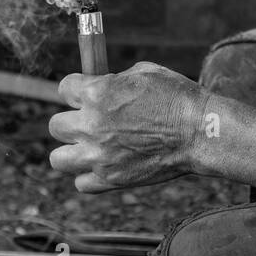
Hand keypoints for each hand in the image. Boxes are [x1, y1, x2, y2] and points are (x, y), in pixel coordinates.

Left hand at [48, 63, 207, 192]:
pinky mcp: (110, 179)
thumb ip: (114, 80)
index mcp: (97, 93)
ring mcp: (99, 155)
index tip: (87, 93)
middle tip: (90, 122)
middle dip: (72, 121)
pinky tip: (104, 165)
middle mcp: (91, 125)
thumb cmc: (177, 97)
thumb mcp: (144, 72)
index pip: (64, 88)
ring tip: (88, 147)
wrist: (199, 132)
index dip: (77, 89)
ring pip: (58, 159)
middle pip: (56, 126)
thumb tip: (103, 84)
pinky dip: (89, 176)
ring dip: (71, 151)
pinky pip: (81, 183)